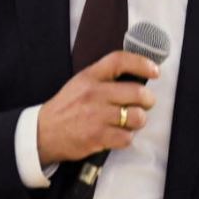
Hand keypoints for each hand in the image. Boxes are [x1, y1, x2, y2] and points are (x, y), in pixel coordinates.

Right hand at [36, 51, 158, 165]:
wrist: (43, 132)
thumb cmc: (66, 107)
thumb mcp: (80, 82)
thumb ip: (104, 77)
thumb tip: (136, 76)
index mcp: (90, 76)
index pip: (120, 61)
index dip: (142, 63)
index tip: (155, 71)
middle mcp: (95, 94)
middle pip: (137, 92)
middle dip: (148, 100)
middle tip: (145, 104)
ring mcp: (96, 116)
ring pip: (136, 117)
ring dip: (138, 120)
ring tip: (130, 121)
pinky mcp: (97, 137)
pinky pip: (127, 137)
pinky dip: (126, 137)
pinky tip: (118, 135)